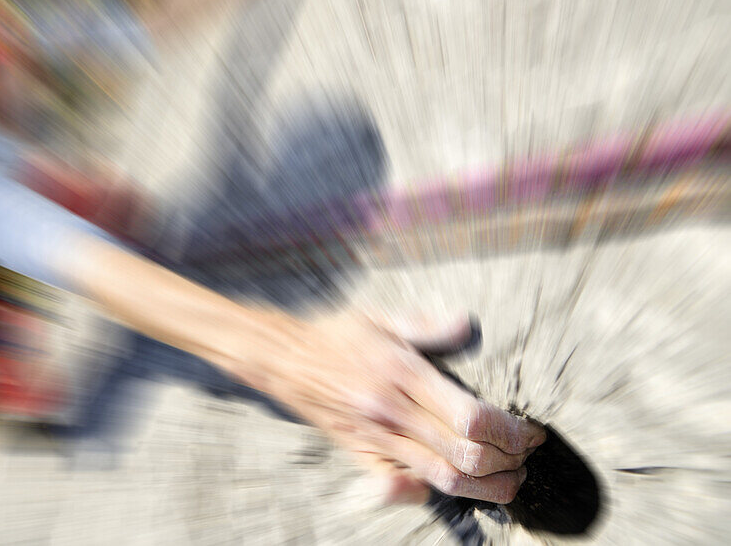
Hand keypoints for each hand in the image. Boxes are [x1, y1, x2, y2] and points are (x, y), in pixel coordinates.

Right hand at [247, 309, 544, 504]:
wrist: (286, 360)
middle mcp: (391, 411)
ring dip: (484, 487)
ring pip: (441, 478)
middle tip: (526, 455)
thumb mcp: (382, 318)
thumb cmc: (338, 336)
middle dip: (507, 462)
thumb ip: (428, 325)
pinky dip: (429, 494)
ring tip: (508, 481)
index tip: (528, 430)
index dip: (510, 431)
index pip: (470, 417)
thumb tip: (468, 324)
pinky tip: (451, 486)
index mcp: (402, 373)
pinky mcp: (360, 454)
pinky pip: (398, 487)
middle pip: (464, 455)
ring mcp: (375, 437)